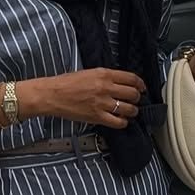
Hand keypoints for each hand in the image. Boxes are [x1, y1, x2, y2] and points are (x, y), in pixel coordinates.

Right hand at [20, 68, 145, 129]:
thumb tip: (119, 82)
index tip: (142, 88)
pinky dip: (123, 122)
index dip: (140, 84)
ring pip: (129, 109)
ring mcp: (102, 103)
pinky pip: (118, 122)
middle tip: (135, 100)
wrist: (52, 94)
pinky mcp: (97, 116)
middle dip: (137, 98)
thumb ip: (105, 77)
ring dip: (132, 111)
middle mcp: (106, 88)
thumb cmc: (66, 83)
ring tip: (130, 111)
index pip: (131, 78)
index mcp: (104, 74)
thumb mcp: (89, 72)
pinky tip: (121, 121)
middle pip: (133, 94)